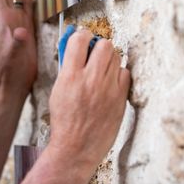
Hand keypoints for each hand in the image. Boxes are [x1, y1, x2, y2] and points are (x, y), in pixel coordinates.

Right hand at [47, 27, 129, 171]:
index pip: (79, 40)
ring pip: (116, 57)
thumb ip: (67, 69)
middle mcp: (91, 80)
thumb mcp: (57, 91)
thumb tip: (75, 49)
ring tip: (101, 69)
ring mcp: (108, 89)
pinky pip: (125, 73)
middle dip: (98, 45)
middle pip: (104, 44)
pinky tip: (110, 82)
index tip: (82, 37)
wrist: (76, 147)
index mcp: (70, 77)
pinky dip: (118, 74)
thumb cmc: (64, 121)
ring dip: (108, 59)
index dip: (81, 35)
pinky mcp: (120, 99)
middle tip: (94, 53)